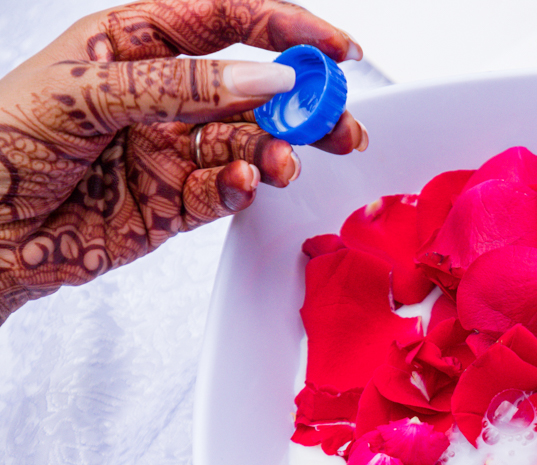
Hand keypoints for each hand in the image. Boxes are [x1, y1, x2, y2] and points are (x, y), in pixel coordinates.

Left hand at [0, 0, 369, 320]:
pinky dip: (241, 189)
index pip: (226, 21)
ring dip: (276, 152)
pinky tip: (240, 183)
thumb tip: (264, 77)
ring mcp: (171, 150)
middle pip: (253, 89)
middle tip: (336, 121)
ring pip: (248, 144)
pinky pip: (226, 192)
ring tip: (285, 163)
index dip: (285, 27)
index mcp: (135, 45)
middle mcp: (162, 96)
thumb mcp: (86, 94)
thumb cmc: (1, 145)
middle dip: (302, 103)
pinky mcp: (174, 204)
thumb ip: (181, 87)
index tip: (333, 49)